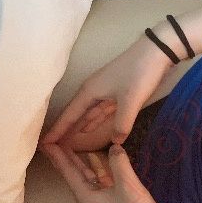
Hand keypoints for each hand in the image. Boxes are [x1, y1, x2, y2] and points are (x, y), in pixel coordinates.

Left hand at [40, 142, 167, 202]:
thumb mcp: (128, 186)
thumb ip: (119, 164)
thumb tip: (114, 146)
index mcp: (86, 195)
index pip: (67, 171)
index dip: (56, 155)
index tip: (45, 141)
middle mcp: (88, 197)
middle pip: (72, 172)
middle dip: (62, 155)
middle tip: (51, 137)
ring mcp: (99, 198)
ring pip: (84, 174)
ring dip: (77, 159)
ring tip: (68, 142)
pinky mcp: (110, 198)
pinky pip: (97, 177)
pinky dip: (94, 166)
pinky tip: (94, 155)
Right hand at [41, 33, 173, 146]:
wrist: (157, 52)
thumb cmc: (139, 73)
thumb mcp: (130, 101)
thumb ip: (122, 124)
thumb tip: (116, 142)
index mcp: (90, 92)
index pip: (69, 115)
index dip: (58, 130)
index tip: (44, 145)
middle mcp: (94, 91)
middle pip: (77, 115)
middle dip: (67, 131)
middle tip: (54, 150)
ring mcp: (106, 91)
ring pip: (90, 113)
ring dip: (81, 127)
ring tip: (70, 144)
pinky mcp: (119, 92)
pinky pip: (103, 110)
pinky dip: (97, 120)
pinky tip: (91, 129)